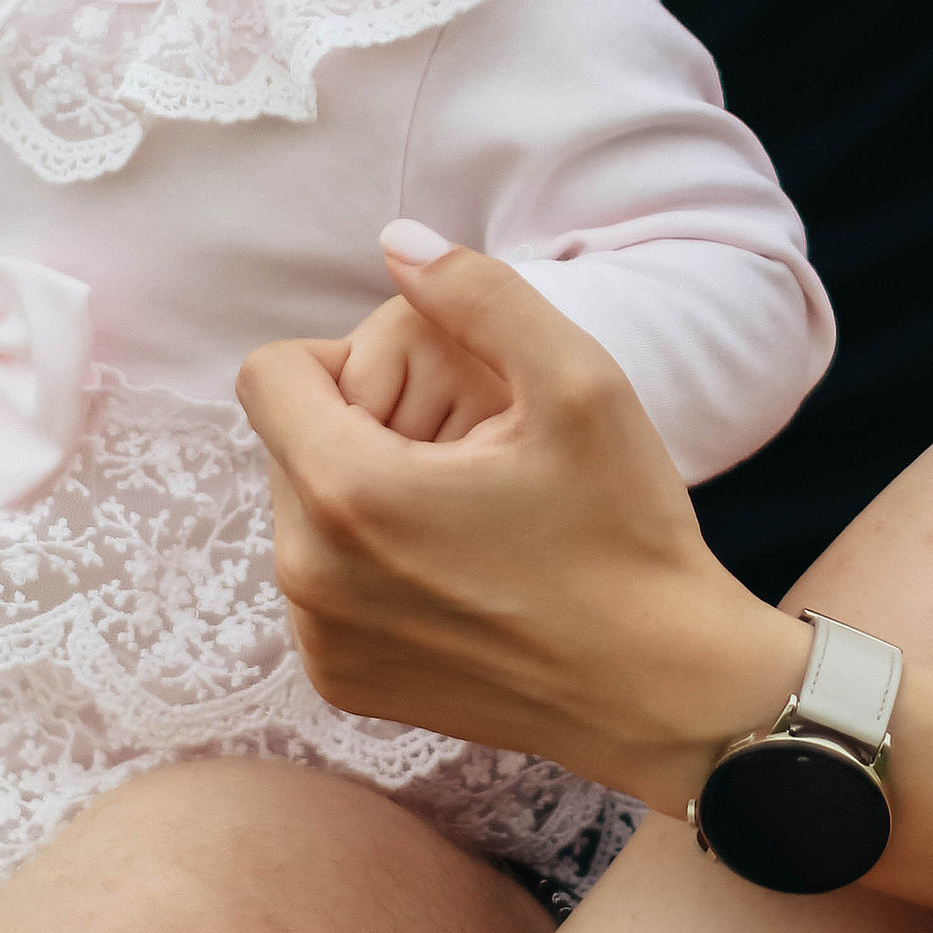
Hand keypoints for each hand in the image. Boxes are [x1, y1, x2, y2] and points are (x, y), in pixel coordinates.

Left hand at [241, 234, 807, 809]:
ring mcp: (321, 640)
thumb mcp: (579, 382)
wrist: (664, 690)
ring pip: (302, 511)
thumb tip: (396, 242)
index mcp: (348, 494)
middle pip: (287, 442)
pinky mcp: (342, 682)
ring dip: (363, 493)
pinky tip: (460, 571)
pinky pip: (322, 582)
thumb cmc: (627, 534)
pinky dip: (371, 562)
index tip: (429, 397)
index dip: (345, 358)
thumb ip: (478, 294)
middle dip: (359, 427)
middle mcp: (308, 576)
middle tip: (466, 456)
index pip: (268, 374)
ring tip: (467, 515)